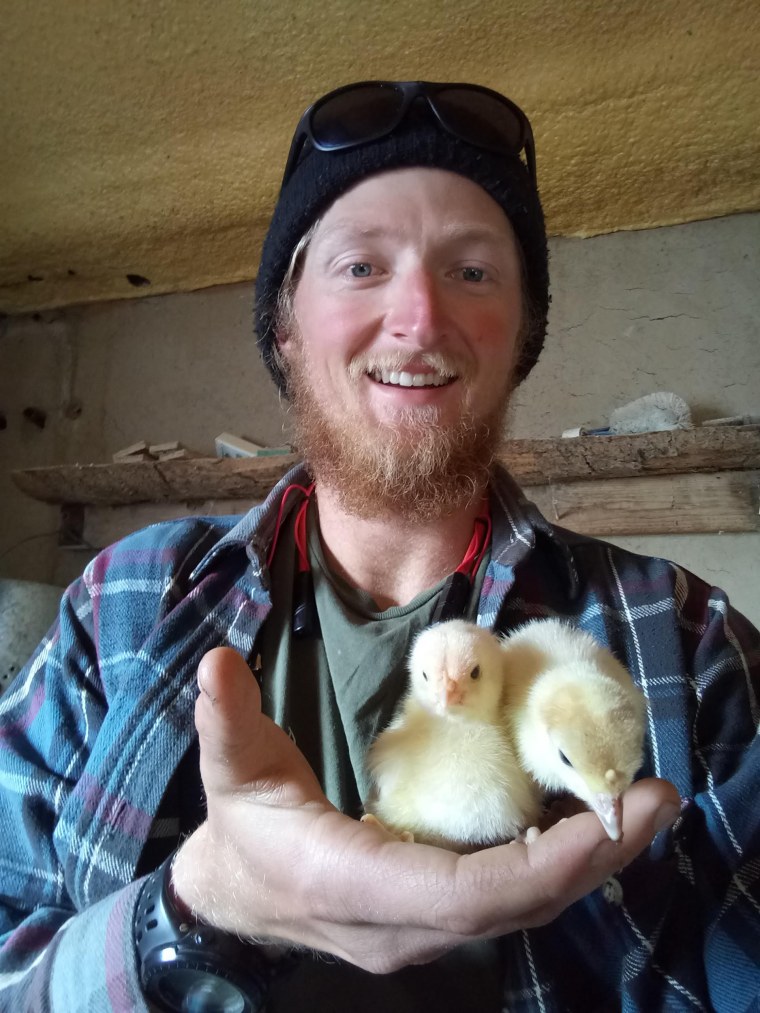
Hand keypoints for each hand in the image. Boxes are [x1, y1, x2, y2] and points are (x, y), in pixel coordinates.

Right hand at [172, 648, 679, 973]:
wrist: (237, 897)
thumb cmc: (243, 831)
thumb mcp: (231, 772)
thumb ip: (227, 720)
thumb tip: (218, 662)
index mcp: (359, 885)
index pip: (467, 894)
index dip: (542, 865)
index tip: (605, 820)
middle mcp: (406, 925)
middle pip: (518, 907)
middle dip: (593, 859)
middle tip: (656, 799)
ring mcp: (425, 931)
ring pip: (522, 908)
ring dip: (587, 862)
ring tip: (641, 805)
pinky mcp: (437, 920)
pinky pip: (511, 898)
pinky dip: (558, 864)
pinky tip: (591, 821)